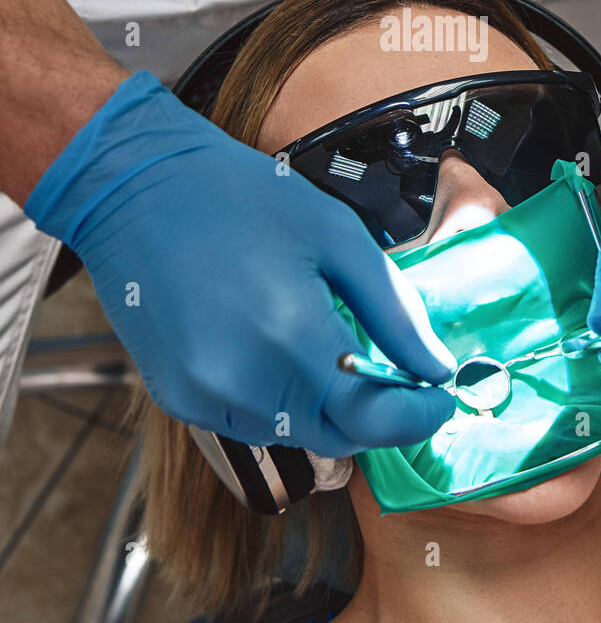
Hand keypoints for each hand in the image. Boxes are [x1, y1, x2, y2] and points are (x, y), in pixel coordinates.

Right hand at [25, 71, 455, 452]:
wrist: (135, 187)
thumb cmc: (241, 196)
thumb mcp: (337, 234)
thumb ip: (394, 309)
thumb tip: (437, 366)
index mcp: (291, 339)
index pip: (373, 419)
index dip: (418, 417)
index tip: (444, 397)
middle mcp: (243, 384)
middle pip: (336, 435)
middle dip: (377, 414)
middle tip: (399, 374)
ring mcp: (203, 397)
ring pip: (293, 433)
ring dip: (328, 407)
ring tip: (337, 351)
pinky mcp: (177, 398)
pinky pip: (249, 421)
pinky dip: (281, 401)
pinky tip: (283, 352)